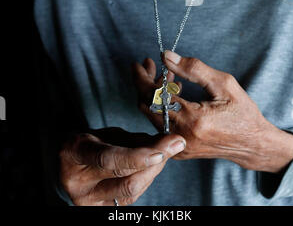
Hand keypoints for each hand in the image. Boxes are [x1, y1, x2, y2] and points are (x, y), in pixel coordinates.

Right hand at [59, 127, 185, 205]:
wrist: (65, 166)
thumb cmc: (88, 145)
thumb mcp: (104, 134)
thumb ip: (131, 139)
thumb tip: (164, 141)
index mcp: (76, 153)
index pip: (109, 159)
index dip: (139, 156)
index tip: (164, 147)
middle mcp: (79, 183)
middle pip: (126, 179)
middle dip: (157, 160)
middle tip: (174, 144)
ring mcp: (89, 202)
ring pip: (132, 191)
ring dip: (154, 170)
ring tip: (164, 153)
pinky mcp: (99, 211)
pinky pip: (131, 198)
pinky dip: (146, 180)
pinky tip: (150, 166)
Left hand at [132, 52, 292, 172]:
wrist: (252, 143)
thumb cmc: (241, 112)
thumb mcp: (223, 84)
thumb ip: (193, 68)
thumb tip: (165, 56)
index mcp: (192, 120)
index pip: (154, 96)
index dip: (142, 78)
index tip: (139, 63)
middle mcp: (181, 136)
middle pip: (147, 106)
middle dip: (145, 83)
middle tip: (150, 65)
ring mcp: (179, 146)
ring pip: (152, 115)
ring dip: (153, 93)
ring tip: (166, 75)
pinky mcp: (179, 150)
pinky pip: (160, 124)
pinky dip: (160, 106)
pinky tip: (172, 92)